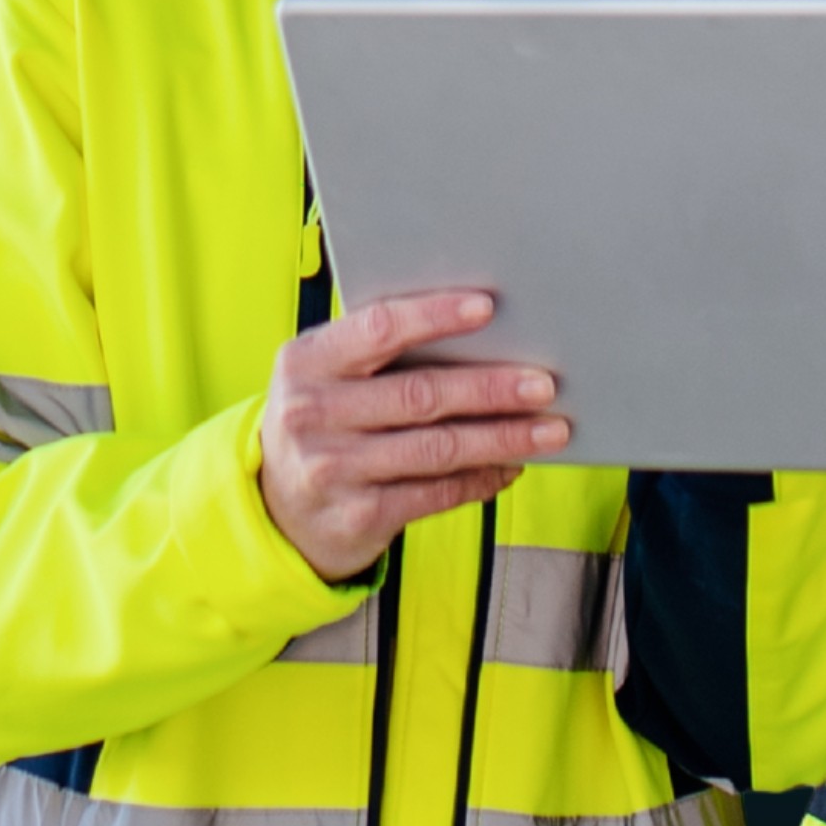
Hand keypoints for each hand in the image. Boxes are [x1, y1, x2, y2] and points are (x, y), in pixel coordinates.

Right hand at [256, 292, 569, 584]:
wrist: (275, 507)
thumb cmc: (323, 418)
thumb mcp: (326, 374)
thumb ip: (378, 350)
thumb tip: (482, 328)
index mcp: (307, 362)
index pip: (378, 328)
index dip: (435, 316)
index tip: (489, 307)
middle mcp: (313, 415)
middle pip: (421, 395)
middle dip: (491, 388)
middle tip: (545, 383)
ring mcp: (333, 471)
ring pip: (438, 449)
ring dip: (502, 438)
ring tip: (550, 429)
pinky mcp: (358, 518)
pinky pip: (435, 494)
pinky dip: (481, 479)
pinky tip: (512, 466)